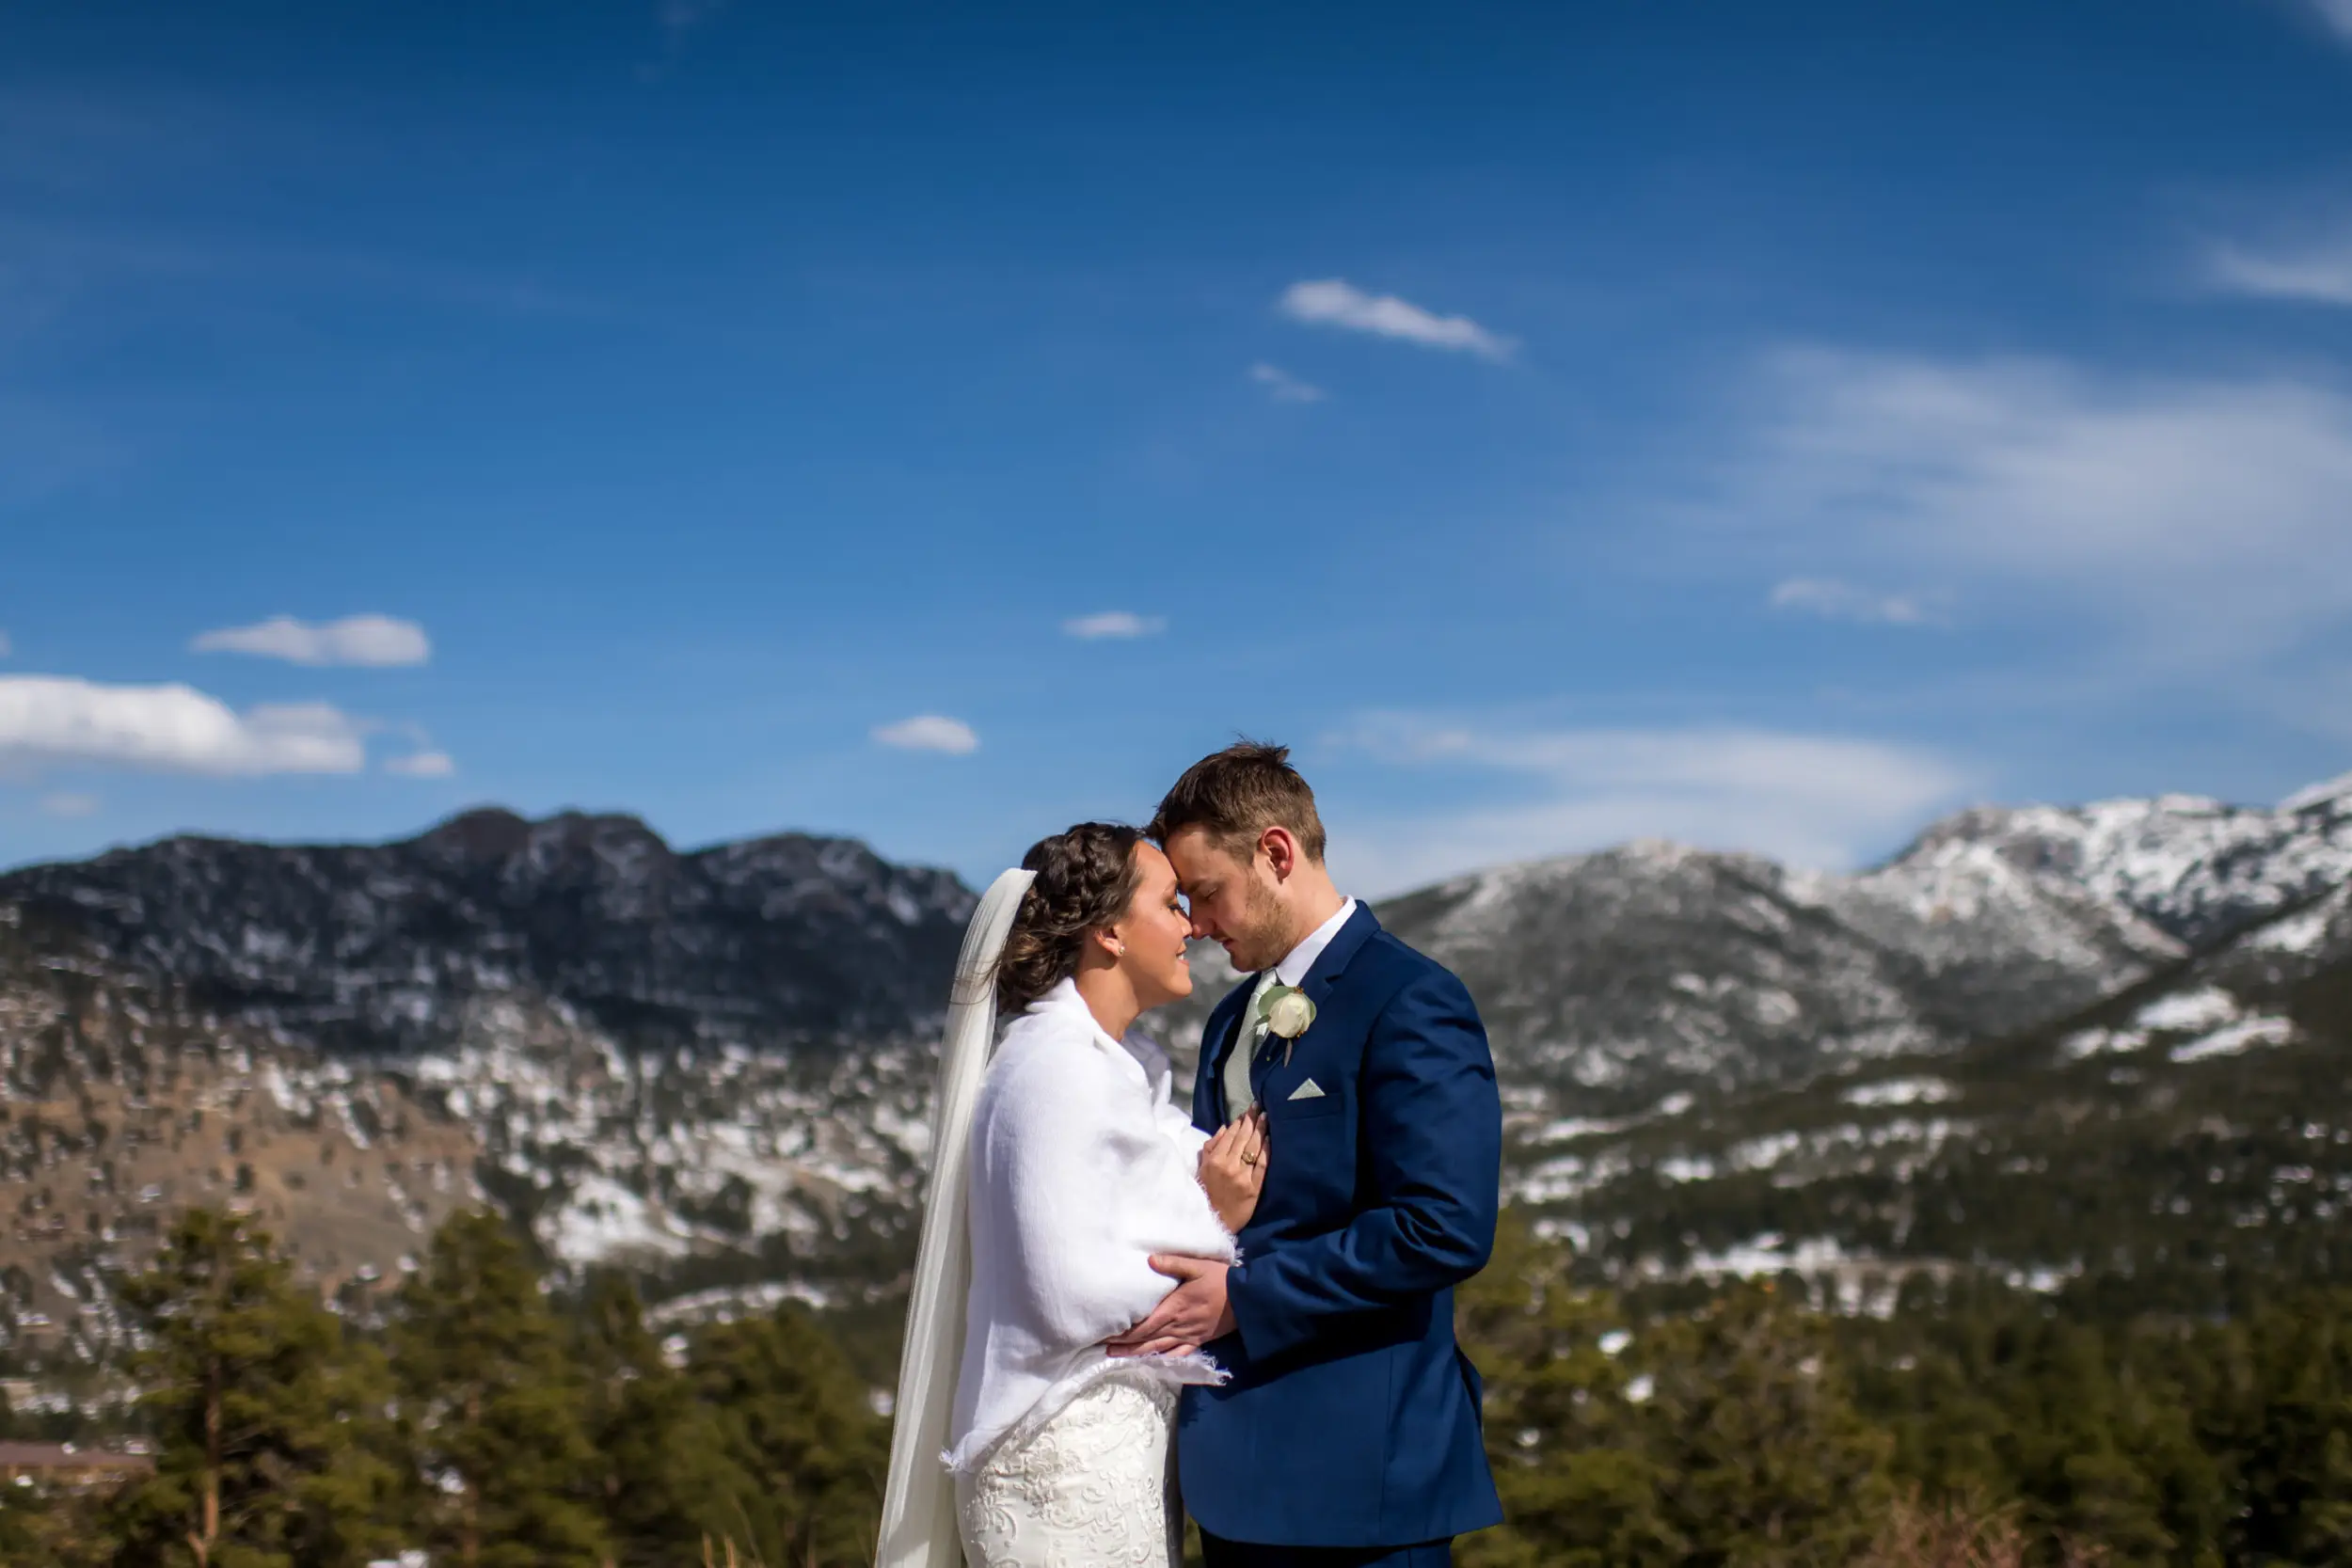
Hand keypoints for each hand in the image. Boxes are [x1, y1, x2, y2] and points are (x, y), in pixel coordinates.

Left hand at [1103, 1255, 1234, 1358]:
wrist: (1247, 1300)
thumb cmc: (1221, 1279)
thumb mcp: (1198, 1266)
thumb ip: (1174, 1263)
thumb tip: (1149, 1261)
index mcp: (1175, 1307)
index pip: (1144, 1323)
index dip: (1125, 1330)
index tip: (1107, 1332)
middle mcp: (1178, 1325)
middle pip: (1146, 1338)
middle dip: (1124, 1343)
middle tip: (1103, 1346)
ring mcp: (1188, 1336)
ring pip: (1157, 1348)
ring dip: (1136, 1353)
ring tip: (1117, 1355)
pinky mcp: (1199, 1341)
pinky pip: (1177, 1353)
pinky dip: (1162, 1358)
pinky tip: (1150, 1361)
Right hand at [1197, 1110, 1268, 1232]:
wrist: (1215, 1221)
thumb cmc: (1206, 1193)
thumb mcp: (1202, 1169)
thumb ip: (1211, 1147)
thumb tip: (1225, 1128)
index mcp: (1214, 1160)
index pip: (1230, 1135)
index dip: (1239, 1122)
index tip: (1246, 1112)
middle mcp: (1229, 1165)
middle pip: (1243, 1138)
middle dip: (1251, 1120)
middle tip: (1258, 1107)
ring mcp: (1242, 1176)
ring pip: (1254, 1148)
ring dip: (1260, 1130)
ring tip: (1265, 1117)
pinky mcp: (1254, 1187)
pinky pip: (1262, 1165)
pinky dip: (1266, 1150)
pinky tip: (1270, 1138)